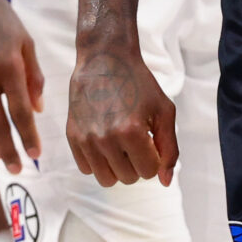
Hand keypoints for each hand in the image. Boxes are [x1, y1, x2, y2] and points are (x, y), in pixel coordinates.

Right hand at [68, 43, 177, 187]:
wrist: (105, 60)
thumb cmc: (139, 84)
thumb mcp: (164, 110)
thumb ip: (169, 148)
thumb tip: (165, 182)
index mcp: (132, 132)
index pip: (149, 172)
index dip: (154, 158)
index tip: (151, 140)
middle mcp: (106, 138)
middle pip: (128, 178)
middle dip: (137, 163)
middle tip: (136, 140)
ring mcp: (86, 139)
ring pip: (107, 180)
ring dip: (118, 167)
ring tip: (121, 144)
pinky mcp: (72, 137)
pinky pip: (87, 169)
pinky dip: (98, 161)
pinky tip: (105, 141)